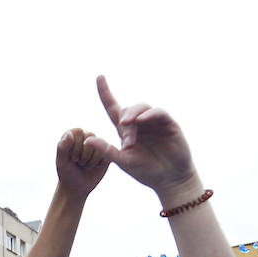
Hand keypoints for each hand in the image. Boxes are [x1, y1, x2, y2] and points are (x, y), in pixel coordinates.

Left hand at [55, 128, 108, 197]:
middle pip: (91, 138)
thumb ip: (62, 147)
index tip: (71, 157)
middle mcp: (86, 135)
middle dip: (83, 155)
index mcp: (73, 134)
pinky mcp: (106, 152)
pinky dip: (98, 164)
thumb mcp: (61, 161)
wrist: (76, 187)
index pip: (79, 133)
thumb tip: (69, 134)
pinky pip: (106, 154)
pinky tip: (93, 167)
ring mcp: (98, 144)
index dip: (75, 148)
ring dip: (90, 161)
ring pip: (100, 147)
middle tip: (78, 162)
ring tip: (84, 165)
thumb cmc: (67, 173)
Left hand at [86, 76, 199, 201]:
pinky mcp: (168, 124)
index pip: (113, 107)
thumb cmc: (146, 171)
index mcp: (126, 131)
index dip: (105, 92)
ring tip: (128, 127)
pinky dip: (149, 114)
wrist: (170, 180)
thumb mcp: (123, 162)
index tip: (99, 77)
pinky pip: (157, 112)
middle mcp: (139, 123)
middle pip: (127, 110)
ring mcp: (154, 122)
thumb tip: (87, 139)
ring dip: (133, 115)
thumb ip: (106, 150)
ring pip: (141, 107)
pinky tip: (142, 120)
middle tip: (127, 141)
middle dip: (124, 121)